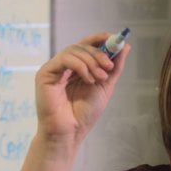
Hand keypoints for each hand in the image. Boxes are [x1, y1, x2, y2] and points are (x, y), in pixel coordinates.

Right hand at [34, 33, 129, 151]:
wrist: (70, 132)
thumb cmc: (85, 113)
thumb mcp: (106, 86)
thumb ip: (115, 67)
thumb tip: (125, 46)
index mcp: (79, 67)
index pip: (88, 44)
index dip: (101, 38)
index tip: (115, 39)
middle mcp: (66, 65)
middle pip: (82, 45)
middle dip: (99, 53)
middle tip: (109, 66)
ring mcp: (55, 68)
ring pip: (74, 50)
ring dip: (91, 61)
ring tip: (100, 78)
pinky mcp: (45, 73)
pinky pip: (65, 59)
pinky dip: (80, 66)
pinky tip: (88, 79)